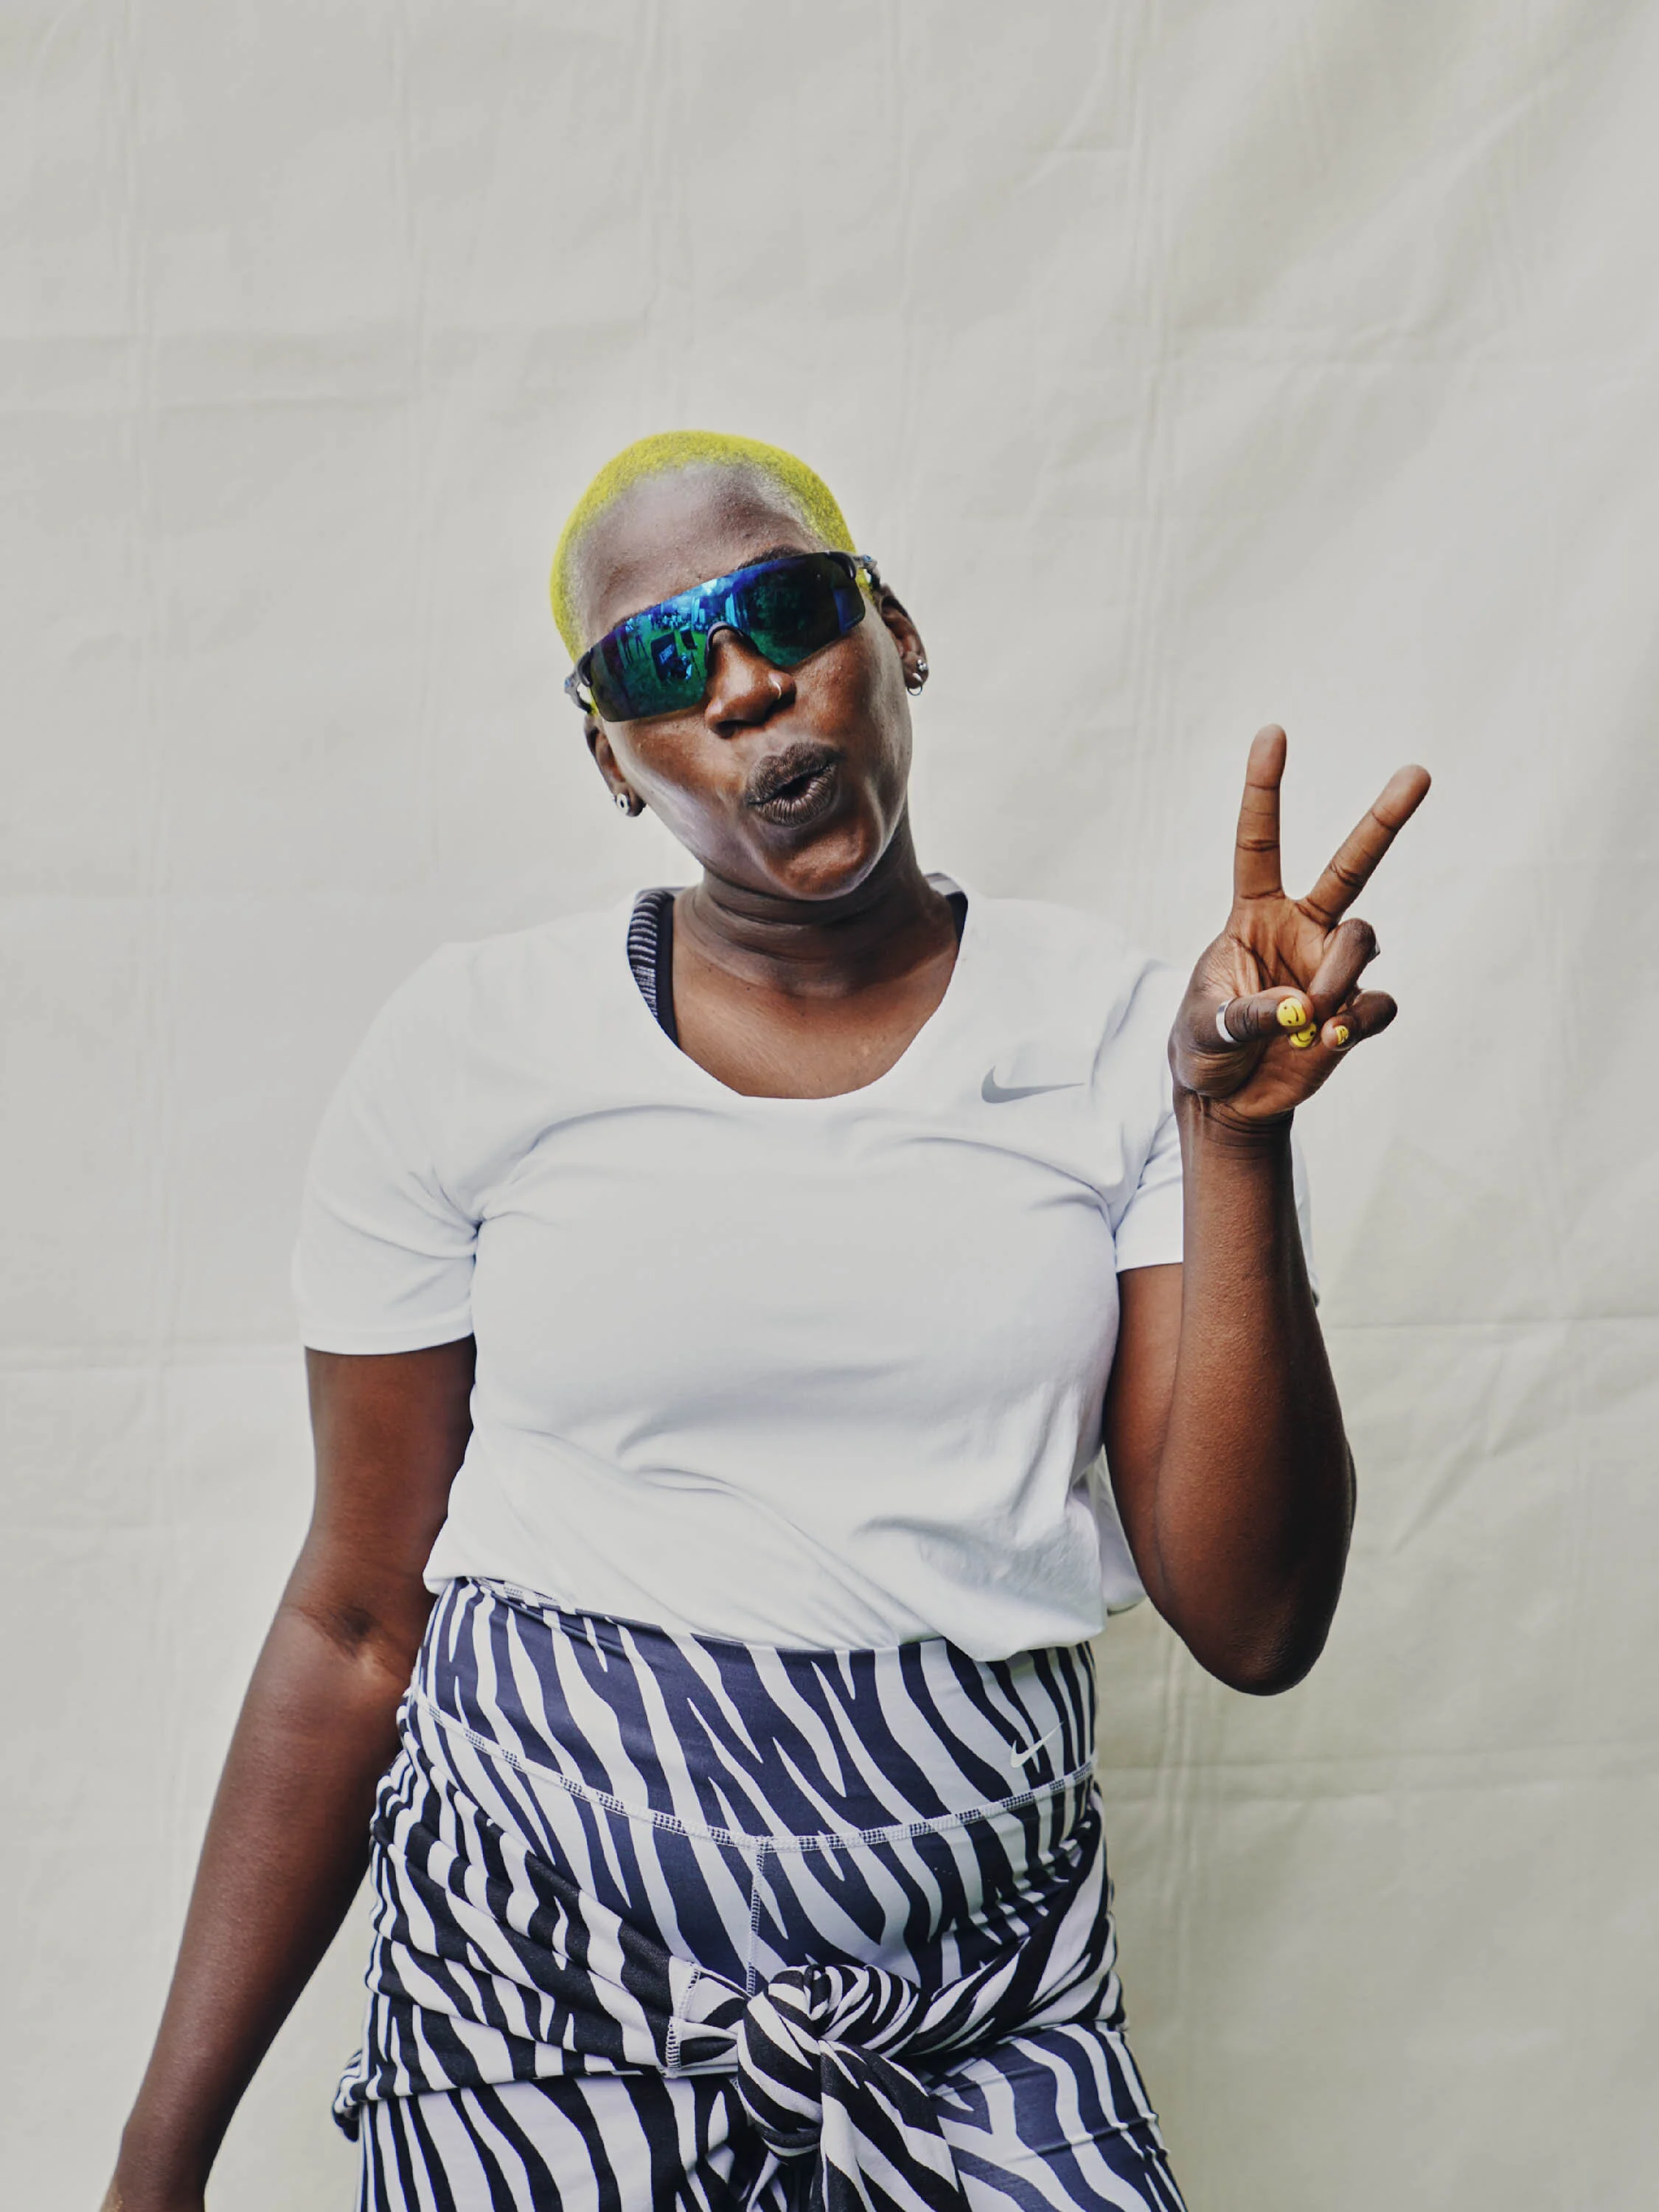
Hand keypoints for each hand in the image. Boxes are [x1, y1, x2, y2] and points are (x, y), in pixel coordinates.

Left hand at [1171, 725, 1429, 1126]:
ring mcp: (1335, 967)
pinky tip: (1327, 1040)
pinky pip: (1378, 1002)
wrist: (1229, 1100)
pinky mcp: (1356, 1010)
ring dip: (1338, 977)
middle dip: (1385, 820)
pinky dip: (1355, 1022)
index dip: (1264, 789)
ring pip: (1364, 940)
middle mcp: (1302, 929)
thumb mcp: (1202, 1029)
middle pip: (1352, 866)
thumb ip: (1245, 1014)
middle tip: (1419, 773)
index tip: (1273, 732)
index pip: (1259, 843)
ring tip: (1307, 1019)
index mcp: (1254, 914)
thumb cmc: (1202, 1051)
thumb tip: (1300, 1009)